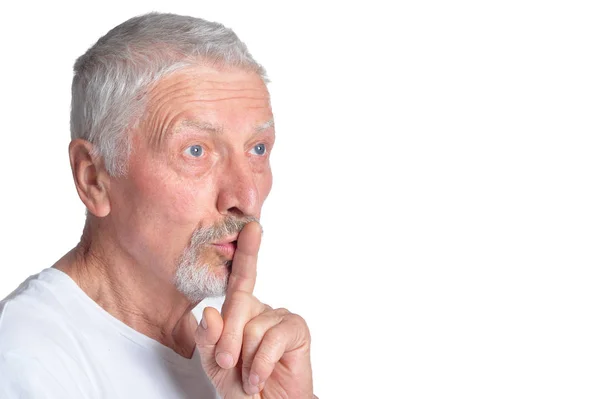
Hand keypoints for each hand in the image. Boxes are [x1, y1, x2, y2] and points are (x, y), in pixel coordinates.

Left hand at [195, 222, 313, 397]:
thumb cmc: (242, 386)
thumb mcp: (215, 365)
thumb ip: (208, 340)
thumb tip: (209, 313)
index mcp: (241, 312)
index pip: (239, 279)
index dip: (246, 252)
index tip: (251, 227)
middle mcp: (261, 309)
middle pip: (238, 304)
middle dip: (228, 339)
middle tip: (227, 364)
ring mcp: (280, 317)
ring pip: (253, 326)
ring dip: (246, 359)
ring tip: (250, 376)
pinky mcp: (297, 329)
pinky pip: (272, 337)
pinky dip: (260, 362)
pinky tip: (260, 377)